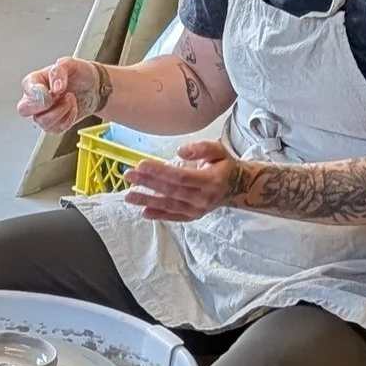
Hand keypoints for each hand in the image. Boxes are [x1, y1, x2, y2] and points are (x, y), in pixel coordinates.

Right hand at [18, 58, 105, 132]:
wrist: (94, 89)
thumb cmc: (80, 75)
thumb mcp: (72, 64)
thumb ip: (59, 71)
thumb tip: (55, 86)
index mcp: (35, 81)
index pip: (26, 88)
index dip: (36, 92)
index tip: (52, 91)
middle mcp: (35, 99)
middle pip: (24, 109)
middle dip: (42, 106)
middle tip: (57, 98)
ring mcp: (43, 113)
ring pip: (42, 121)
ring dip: (60, 111)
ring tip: (70, 99)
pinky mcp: (53, 125)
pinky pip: (55, 129)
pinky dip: (68, 119)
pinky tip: (72, 108)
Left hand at [124, 139, 245, 223]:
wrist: (237, 186)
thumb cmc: (224, 165)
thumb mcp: (218, 150)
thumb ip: (201, 148)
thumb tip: (180, 150)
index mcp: (211, 180)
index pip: (181, 177)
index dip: (160, 172)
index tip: (141, 164)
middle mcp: (204, 198)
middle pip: (171, 190)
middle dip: (148, 182)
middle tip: (128, 175)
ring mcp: (198, 209)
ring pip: (170, 205)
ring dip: (147, 200)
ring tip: (129, 196)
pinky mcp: (193, 216)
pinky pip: (174, 217)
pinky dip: (159, 215)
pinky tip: (143, 212)